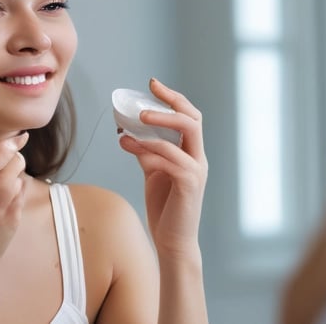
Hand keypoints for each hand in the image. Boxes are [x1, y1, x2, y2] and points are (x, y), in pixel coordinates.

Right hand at [0, 132, 29, 272]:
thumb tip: (2, 144)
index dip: (5, 145)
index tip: (19, 137)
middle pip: (8, 164)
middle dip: (15, 159)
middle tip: (13, 164)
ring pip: (18, 177)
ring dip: (17, 177)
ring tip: (6, 188)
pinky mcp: (10, 220)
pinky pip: (22, 193)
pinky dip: (19, 192)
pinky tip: (9, 202)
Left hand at [119, 78, 207, 257]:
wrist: (173, 241)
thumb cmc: (165, 208)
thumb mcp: (154, 174)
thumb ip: (148, 153)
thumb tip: (129, 133)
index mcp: (192, 153)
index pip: (189, 117)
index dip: (173, 98)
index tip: (153, 83)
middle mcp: (198, 159)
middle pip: (193, 119)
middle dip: (171, 103)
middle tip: (148, 93)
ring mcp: (196, 171)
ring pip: (183, 135)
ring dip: (153, 126)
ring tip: (127, 126)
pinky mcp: (189, 184)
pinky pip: (170, 159)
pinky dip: (148, 150)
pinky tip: (127, 145)